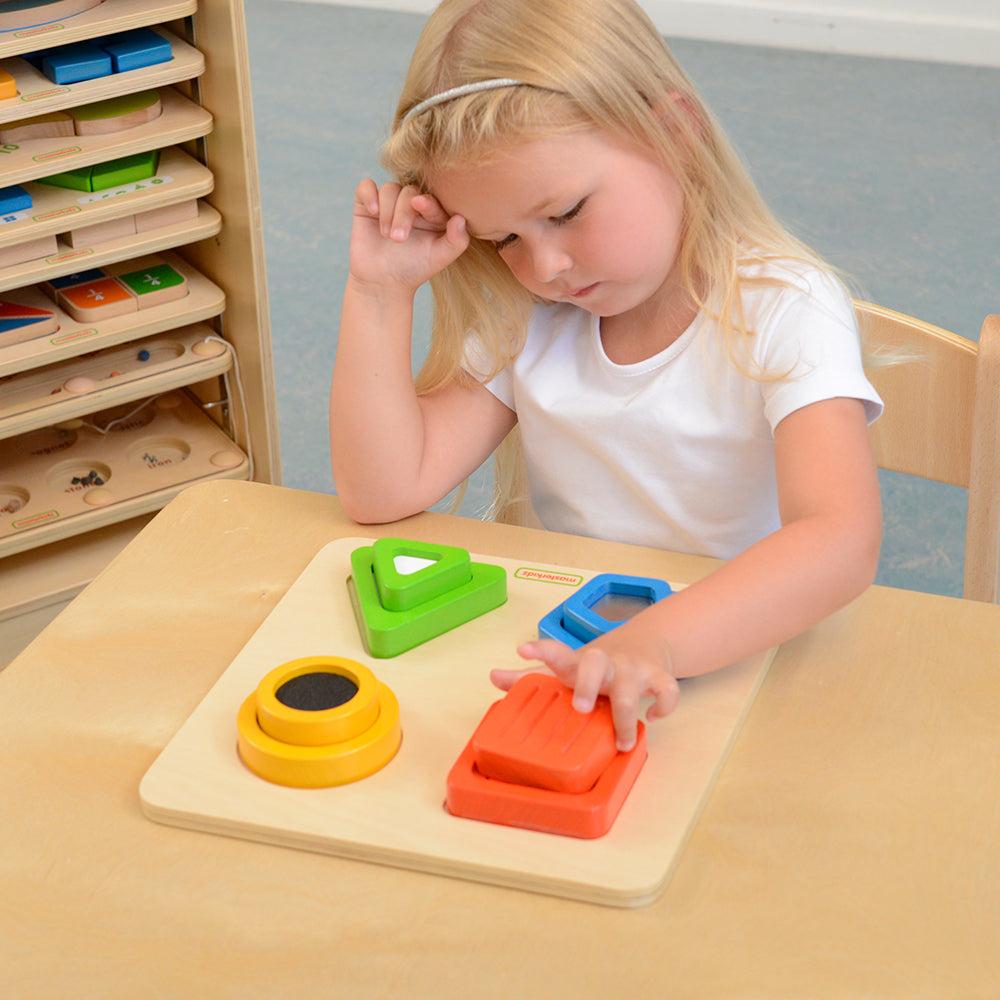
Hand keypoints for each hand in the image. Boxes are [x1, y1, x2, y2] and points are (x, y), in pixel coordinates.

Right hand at [348, 179, 469, 294]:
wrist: (383, 282)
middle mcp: (411, 204)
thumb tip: (461, 218)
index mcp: (432, 213)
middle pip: (409, 192)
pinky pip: (366, 187)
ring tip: (387, 236)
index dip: (427, 201)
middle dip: (403, 213)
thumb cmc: (414, 269)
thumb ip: (456, 240)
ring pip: (389, 189)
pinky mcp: (366, 205)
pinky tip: (373, 211)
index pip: (432, 198)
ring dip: (387, 210)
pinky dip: (369, 194)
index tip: (419, 205)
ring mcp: (389, 203)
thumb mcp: (439, 258)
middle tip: (398, 239)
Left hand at [491, 626, 679, 752]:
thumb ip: (531, 677)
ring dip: (626, 716)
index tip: (522, 648)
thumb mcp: (566, 669)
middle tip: (579, 708)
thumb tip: (493, 676)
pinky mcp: (657, 676)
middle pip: (594, 663)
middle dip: (587, 684)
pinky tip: (652, 717)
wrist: (644, 643)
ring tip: (622, 742)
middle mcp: (604, 662)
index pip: (557, 651)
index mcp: (578, 662)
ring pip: (630, 687)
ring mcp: (631, 669)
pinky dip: (664, 705)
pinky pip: (666, 689)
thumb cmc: (596, 666)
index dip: (540, 650)